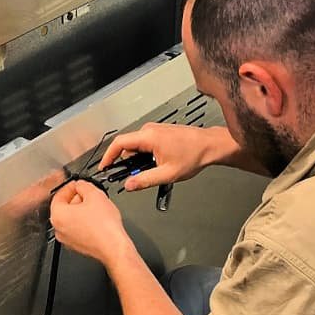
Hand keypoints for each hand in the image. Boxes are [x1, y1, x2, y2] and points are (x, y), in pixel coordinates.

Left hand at [49, 181, 132, 267]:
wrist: (114, 247)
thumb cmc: (104, 226)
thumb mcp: (95, 194)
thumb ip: (83, 185)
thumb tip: (81, 185)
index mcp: (58, 215)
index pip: (59, 195)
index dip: (71, 186)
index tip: (78, 184)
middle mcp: (58, 229)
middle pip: (64, 207)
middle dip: (76, 198)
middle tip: (88, 194)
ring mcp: (67, 239)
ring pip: (71, 219)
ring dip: (81, 211)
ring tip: (95, 206)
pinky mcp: (77, 246)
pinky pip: (77, 229)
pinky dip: (84, 223)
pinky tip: (97, 219)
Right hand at [98, 123, 227, 190]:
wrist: (209, 146)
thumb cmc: (193, 155)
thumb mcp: (167, 174)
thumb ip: (144, 180)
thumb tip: (129, 185)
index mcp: (149, 136)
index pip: (119, 143)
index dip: (108, 156)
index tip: (105, 167)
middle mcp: (150, 129)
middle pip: (126, 146)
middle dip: (126, 162)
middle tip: (130, 177)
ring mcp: (155, 129)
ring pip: (136, 145)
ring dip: (137, 160)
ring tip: (149, 172)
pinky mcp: (160, 132)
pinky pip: (144, 143)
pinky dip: (144, 155)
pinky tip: (155, 165)